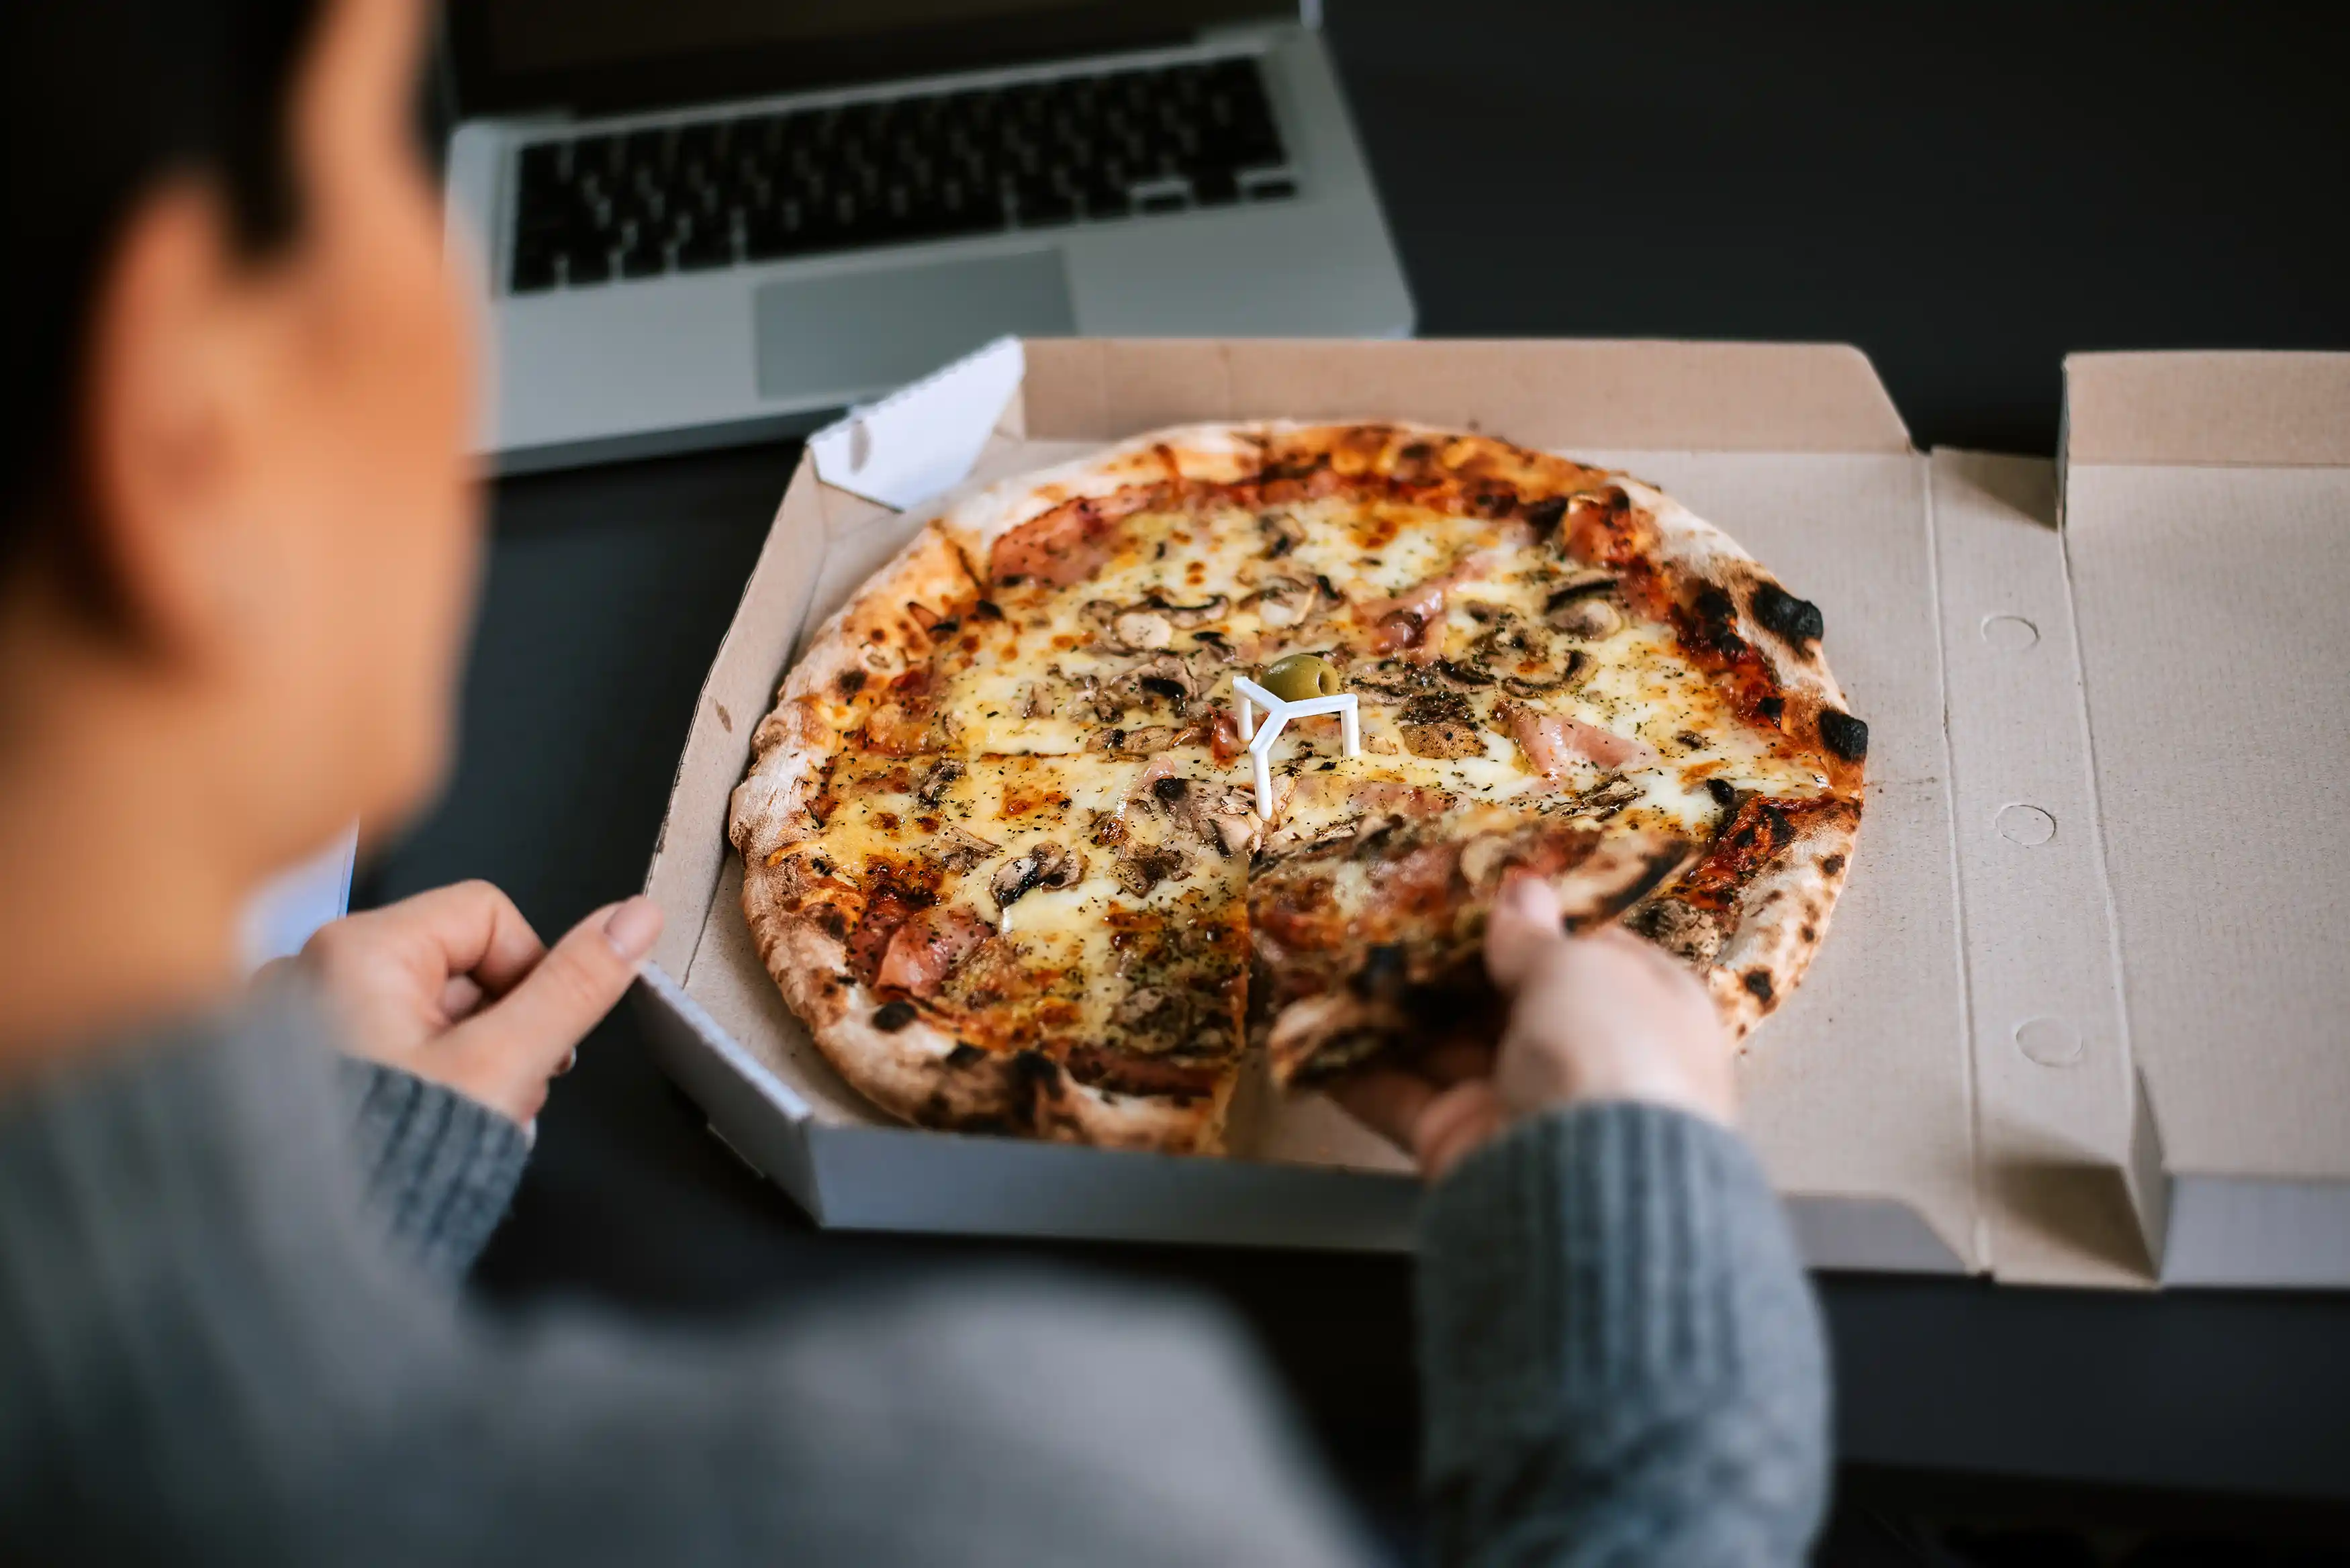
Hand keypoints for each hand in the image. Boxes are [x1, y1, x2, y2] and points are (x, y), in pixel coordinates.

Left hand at [287, 881, 663, 1125]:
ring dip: (470, 1058)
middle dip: (503, 1028)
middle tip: (502, 1084)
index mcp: (356, 950)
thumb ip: (574, 986)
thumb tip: (632, 920)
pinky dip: (426, 1077)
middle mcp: (315, 971)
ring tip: (466, 1112)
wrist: (312, 1253)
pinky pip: (391, 1042)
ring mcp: (305, 1019)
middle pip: (461, 965)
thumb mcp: (505, 1064)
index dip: (533, 970)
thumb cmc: (385, 1160)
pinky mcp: (307, 1063)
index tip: (539, 1030)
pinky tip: (431, 1122)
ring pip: (430, 1010)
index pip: (487, 913)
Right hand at [1333, 874, 1734, 1179]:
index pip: (1593, 959)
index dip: (1543, 926)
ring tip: (1345, 962)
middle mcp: (1589, 1062)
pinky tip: (1319, 1035)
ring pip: (1449, 1048)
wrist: (1585, 1187)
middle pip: (1512, 1005)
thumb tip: (1523, 892)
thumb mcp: (1580, 969)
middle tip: (1399, 921)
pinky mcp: (1464, 1144)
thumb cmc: (1609, 1053)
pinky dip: (1359, 1070)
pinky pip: (1404, 1099)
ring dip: (1397, 1011)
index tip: (1487, 896)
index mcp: (1648, 1012)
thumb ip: (1536, 936)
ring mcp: (1523, 1108)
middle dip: (1455, 969)